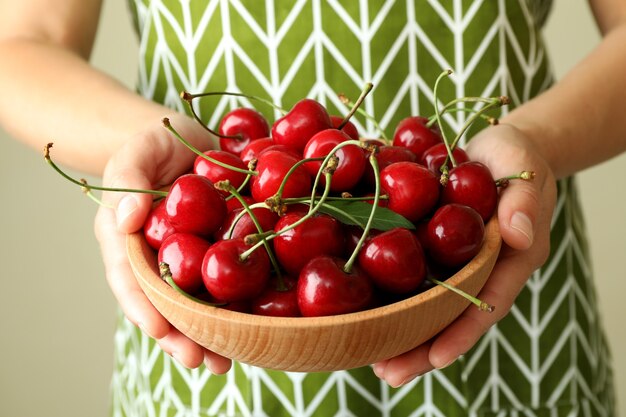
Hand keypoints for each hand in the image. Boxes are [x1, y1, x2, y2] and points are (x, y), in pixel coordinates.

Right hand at [94, 113, 231, 372]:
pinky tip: (259, 327)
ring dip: (214, 334)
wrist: (186, 140)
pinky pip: (228, 281)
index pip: (130, 279)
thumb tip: (125, 219)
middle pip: (166, 304)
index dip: (143, 306)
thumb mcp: (136, 153)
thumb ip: (128, 180)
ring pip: (198, 303)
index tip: (160, 329)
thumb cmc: (151, 144)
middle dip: (182, 336)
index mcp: (128, 241)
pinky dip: (241, 304)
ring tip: (230, 363)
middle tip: (203, 361)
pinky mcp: (219, 252)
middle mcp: (158, 259)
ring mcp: (190, 260)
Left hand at [372, 123, 556, 386]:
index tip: (436, 358)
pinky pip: (405, 274)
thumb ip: (524, 202)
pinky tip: (355, 311)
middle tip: (389, 374)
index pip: (488, 303)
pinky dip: (384, 294)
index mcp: (506, 261)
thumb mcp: (526, 172)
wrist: (492, 150)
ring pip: (424, 302)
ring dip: (397, 331)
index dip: (462, 332)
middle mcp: (475, 270)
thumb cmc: (517, 160)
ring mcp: (449, 262)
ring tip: (366, 361)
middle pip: (449, 316)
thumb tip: (519, 234)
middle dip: (420, 348)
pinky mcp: (426, 247)